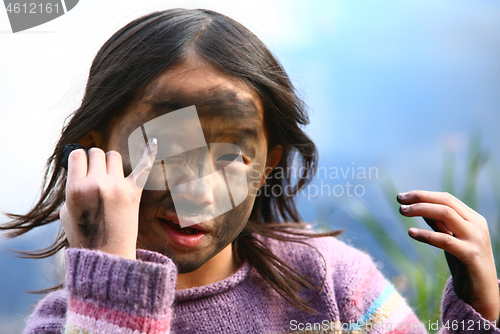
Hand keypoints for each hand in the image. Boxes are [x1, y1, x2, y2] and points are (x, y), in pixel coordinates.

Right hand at [60, 138, 156, 259]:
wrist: (107, 256)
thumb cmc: (85, 235)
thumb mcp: (66, 211)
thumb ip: (73, 187)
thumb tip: (81, 168)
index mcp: (75, 188)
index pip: (78, 155)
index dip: (80, 161)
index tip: (83, 170)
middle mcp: (96, 184)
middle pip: (97, 153)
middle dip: (96, 162)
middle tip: (98, 177)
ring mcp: (117, 187)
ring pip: (114, 155)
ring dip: (111, 162)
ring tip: (111, 177)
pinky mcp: (134, 192)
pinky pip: (143, 166)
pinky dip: (149, 152)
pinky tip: (153, 140)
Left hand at [397, 190, 498, 322]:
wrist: (481, 293)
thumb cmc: (463, 263)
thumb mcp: (450, 238)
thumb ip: (438, 223)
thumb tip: (419, 206)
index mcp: (473, 218)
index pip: (446, 198)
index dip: (423, 195)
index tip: (402, 196)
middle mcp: (476, 225)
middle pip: (445, 202)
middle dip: (420, 198)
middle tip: (399, 200)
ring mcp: (475, 239)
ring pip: (446, 214)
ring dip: (421, 209)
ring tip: (402, 211)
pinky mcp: (470, 255)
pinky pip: (445, 239)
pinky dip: (426, 233)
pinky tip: (411, 232)